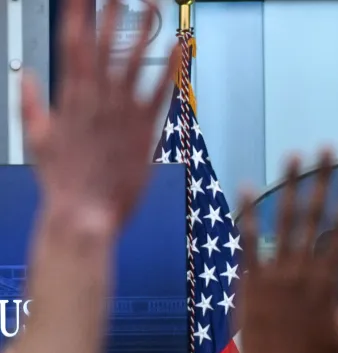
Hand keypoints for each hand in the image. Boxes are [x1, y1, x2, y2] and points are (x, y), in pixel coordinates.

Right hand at [21, 0, 180, 231]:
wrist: (85, 215)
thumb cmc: (62, 182)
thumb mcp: (37, 140)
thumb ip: (31, 105)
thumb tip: (26, 77)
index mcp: (69, 98)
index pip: (73, 45)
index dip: (77, 15)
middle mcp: (98, 99)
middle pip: (104, 45)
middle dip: (109, 12)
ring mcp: (124, 113)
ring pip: (135, 62)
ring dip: (143, 31)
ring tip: (151, 4)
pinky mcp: (146, 130)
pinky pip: (161, 93)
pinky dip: (171, 70)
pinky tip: (180, 49)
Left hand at [235, 150, 337, 352]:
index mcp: (328, 280)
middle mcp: (302, 269)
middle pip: (312, 215)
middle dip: (319, 180)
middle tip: (322, 151)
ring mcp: (273, 272)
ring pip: (281, 220)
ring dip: (287, 185)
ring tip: (292, 158)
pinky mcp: (249, 279)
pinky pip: (248, 241)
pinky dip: (247, 214)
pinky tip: (246, 189)